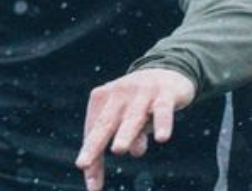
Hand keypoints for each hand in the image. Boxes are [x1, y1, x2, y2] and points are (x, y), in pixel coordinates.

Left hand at [74, 68, 195, 190]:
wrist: (168, 71)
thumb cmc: (139, 103)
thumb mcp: (127, 120)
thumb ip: (121, 142)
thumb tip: (106, 173)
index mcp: (102, 98)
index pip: (94, 130)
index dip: (90, 155)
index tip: (91, 184)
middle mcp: (119, 93)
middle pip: (105, 123)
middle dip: (94, 145)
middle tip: (83, 164)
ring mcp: (141, 92)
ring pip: (132, 117)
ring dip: (125, 134)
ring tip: (118, 150)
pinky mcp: (165, 93)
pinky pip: (163, 110)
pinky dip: (162, 123)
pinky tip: (161, 138)